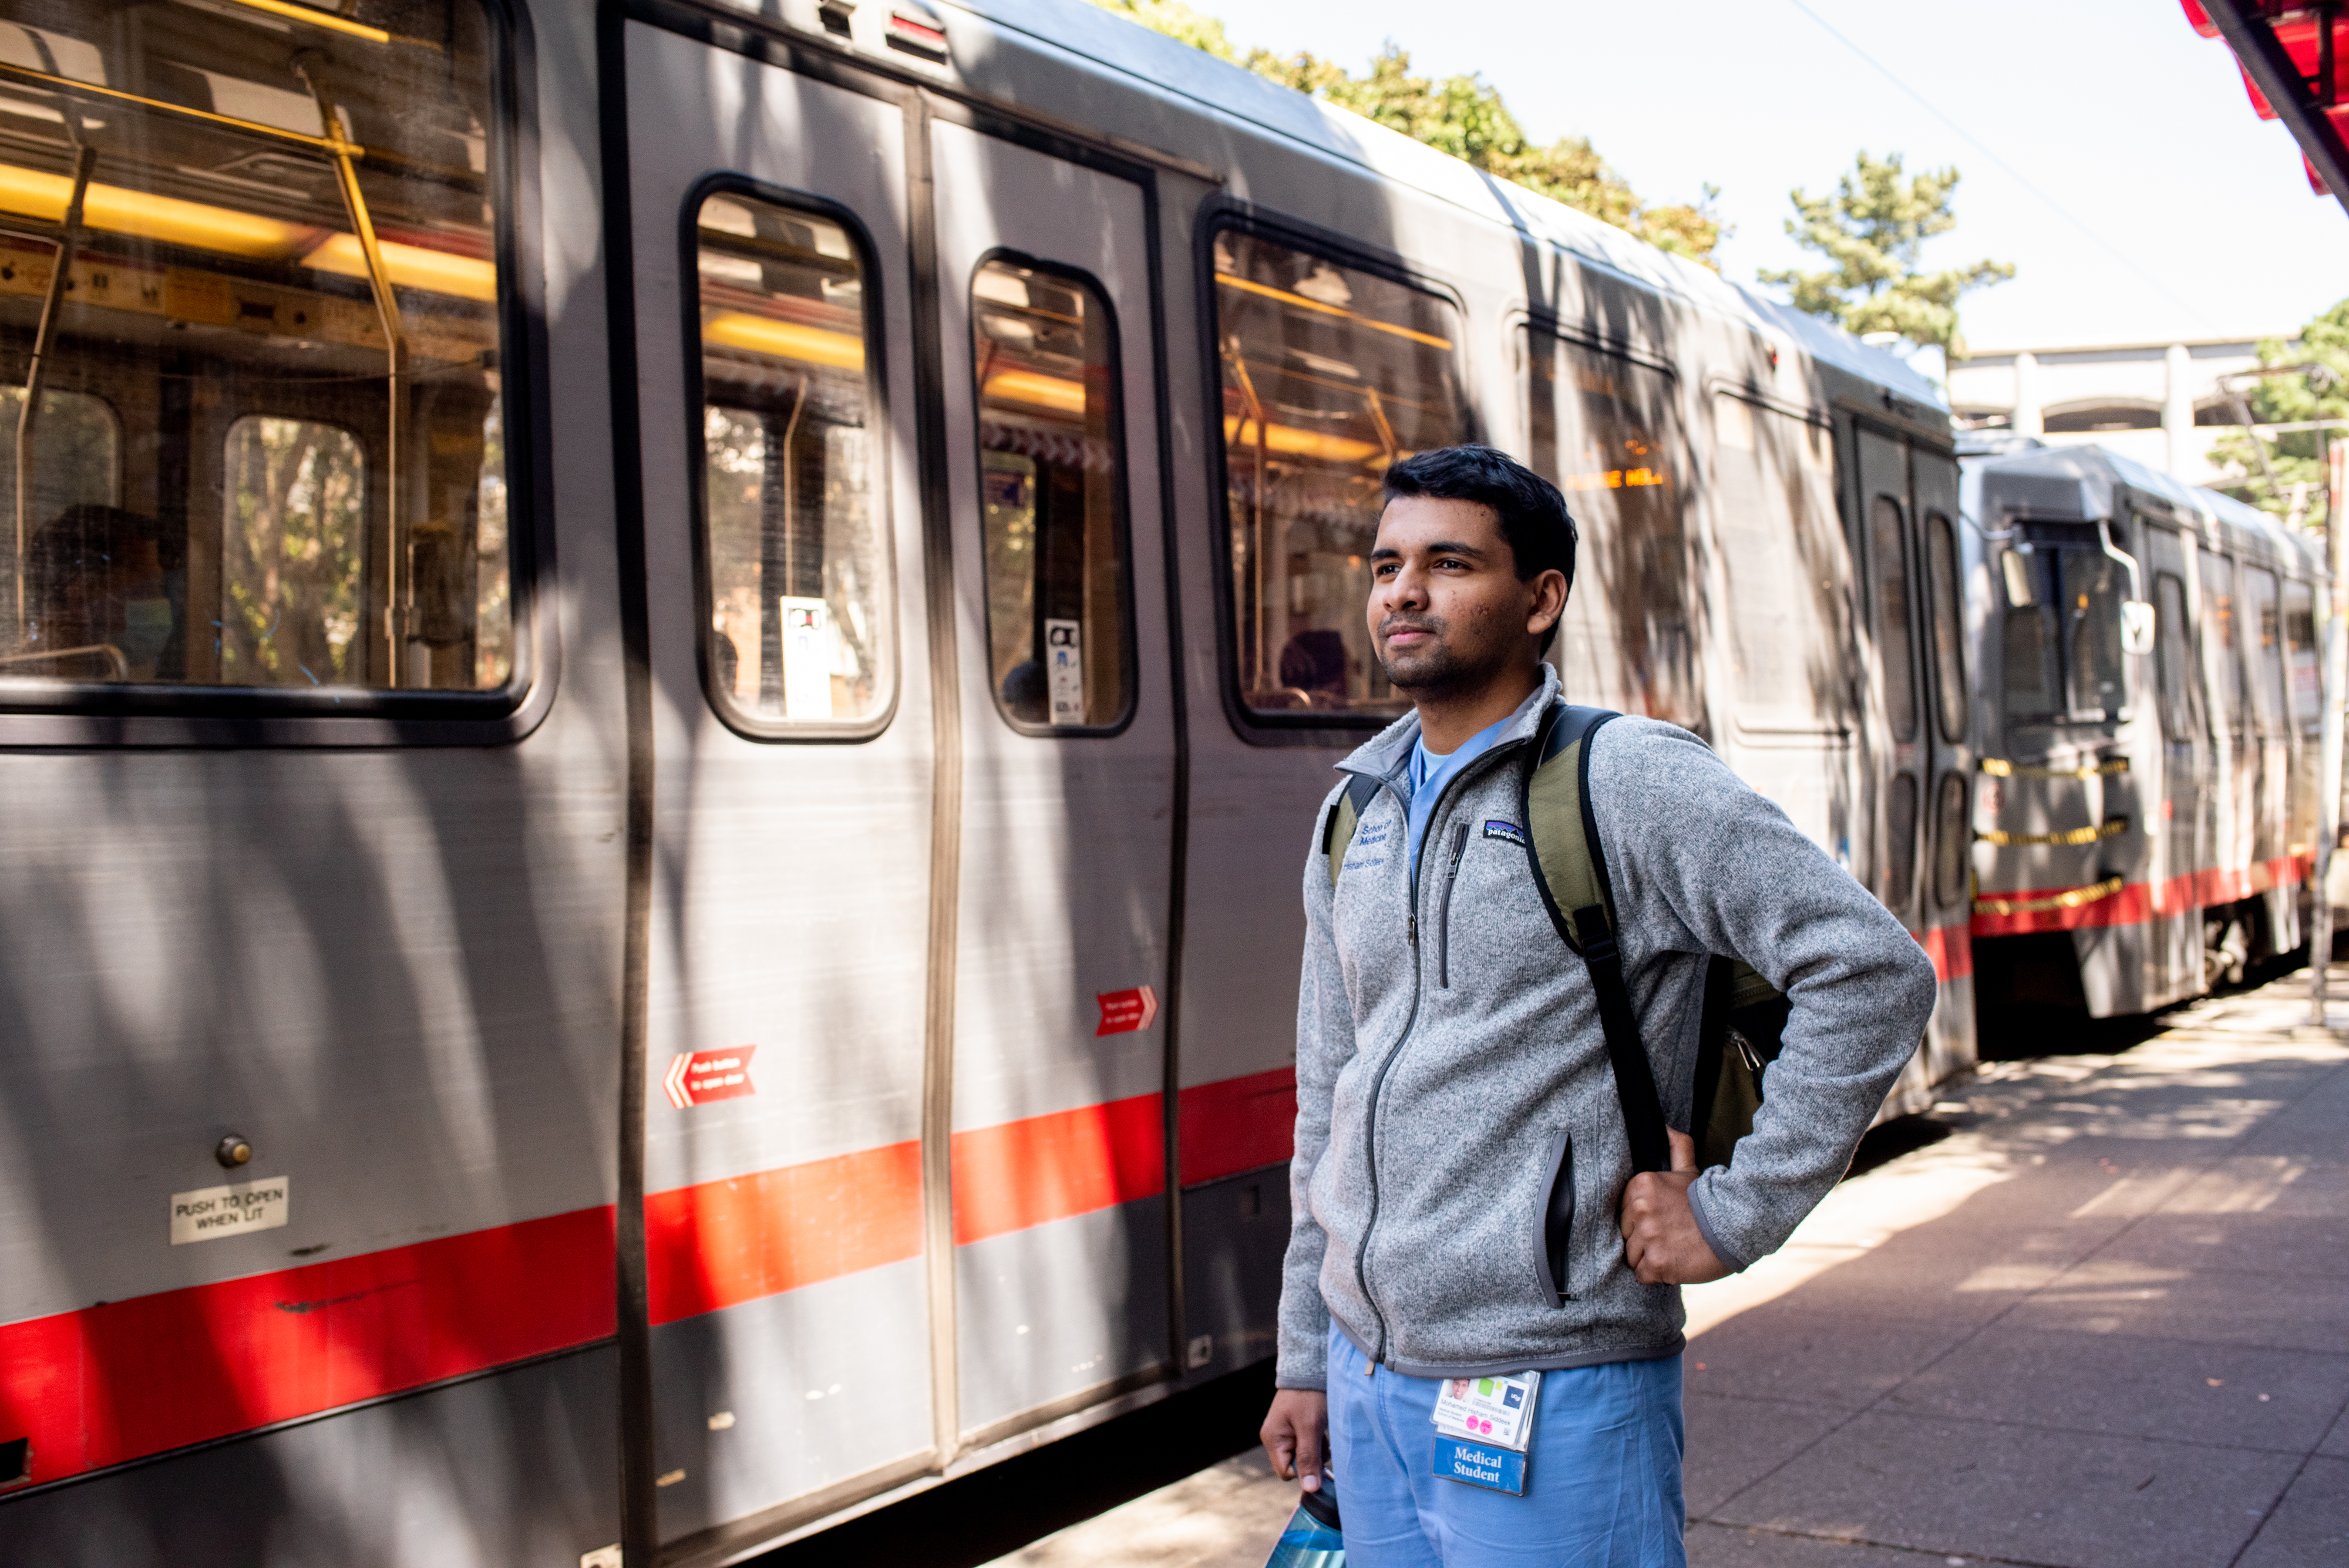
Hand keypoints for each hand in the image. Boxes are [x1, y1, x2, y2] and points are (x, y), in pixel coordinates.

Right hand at [1261, 1388, 1329, 1491]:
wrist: (1311, 1368)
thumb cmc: (1309, 1396)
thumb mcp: (1311, 1428)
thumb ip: (1309, 1458)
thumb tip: (1310, 1489)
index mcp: (1272, 1439)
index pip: (1286, 1472)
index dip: (1304, 1469)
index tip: (1318, 1455)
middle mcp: (1274, 1437)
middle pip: (1295, 1464)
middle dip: (1311, 1457)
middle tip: (1321, 1440)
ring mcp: (1284, 1432)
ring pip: (1302, 1455)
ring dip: (1316, 1449)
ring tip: (1322, 1431)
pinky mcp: (1294, 1427)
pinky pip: (1305, 1444)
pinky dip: (1316, 1441)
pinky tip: (1321, 1428)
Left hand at [1620, 1128, 1730, 1284]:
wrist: (1734, 1227)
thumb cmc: (1708, 1202)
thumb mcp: (1689, 1171)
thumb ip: (1676, 1148)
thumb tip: (1664, 1126)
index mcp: (1640, 1187)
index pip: (1625, 1214)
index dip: (1643, 1222)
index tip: (1663, 1221)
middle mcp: (1640, 1210)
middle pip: (1627, 1236)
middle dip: (1645, 1241)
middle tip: (1671, 1237)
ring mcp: (1647, 1237)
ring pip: (1633, 1257)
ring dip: (1651, 1258)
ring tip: (1675, 1250)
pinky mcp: (1656, 1262)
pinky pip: (1642, 1275)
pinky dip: (1657, 1275)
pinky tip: (1675, 1264)